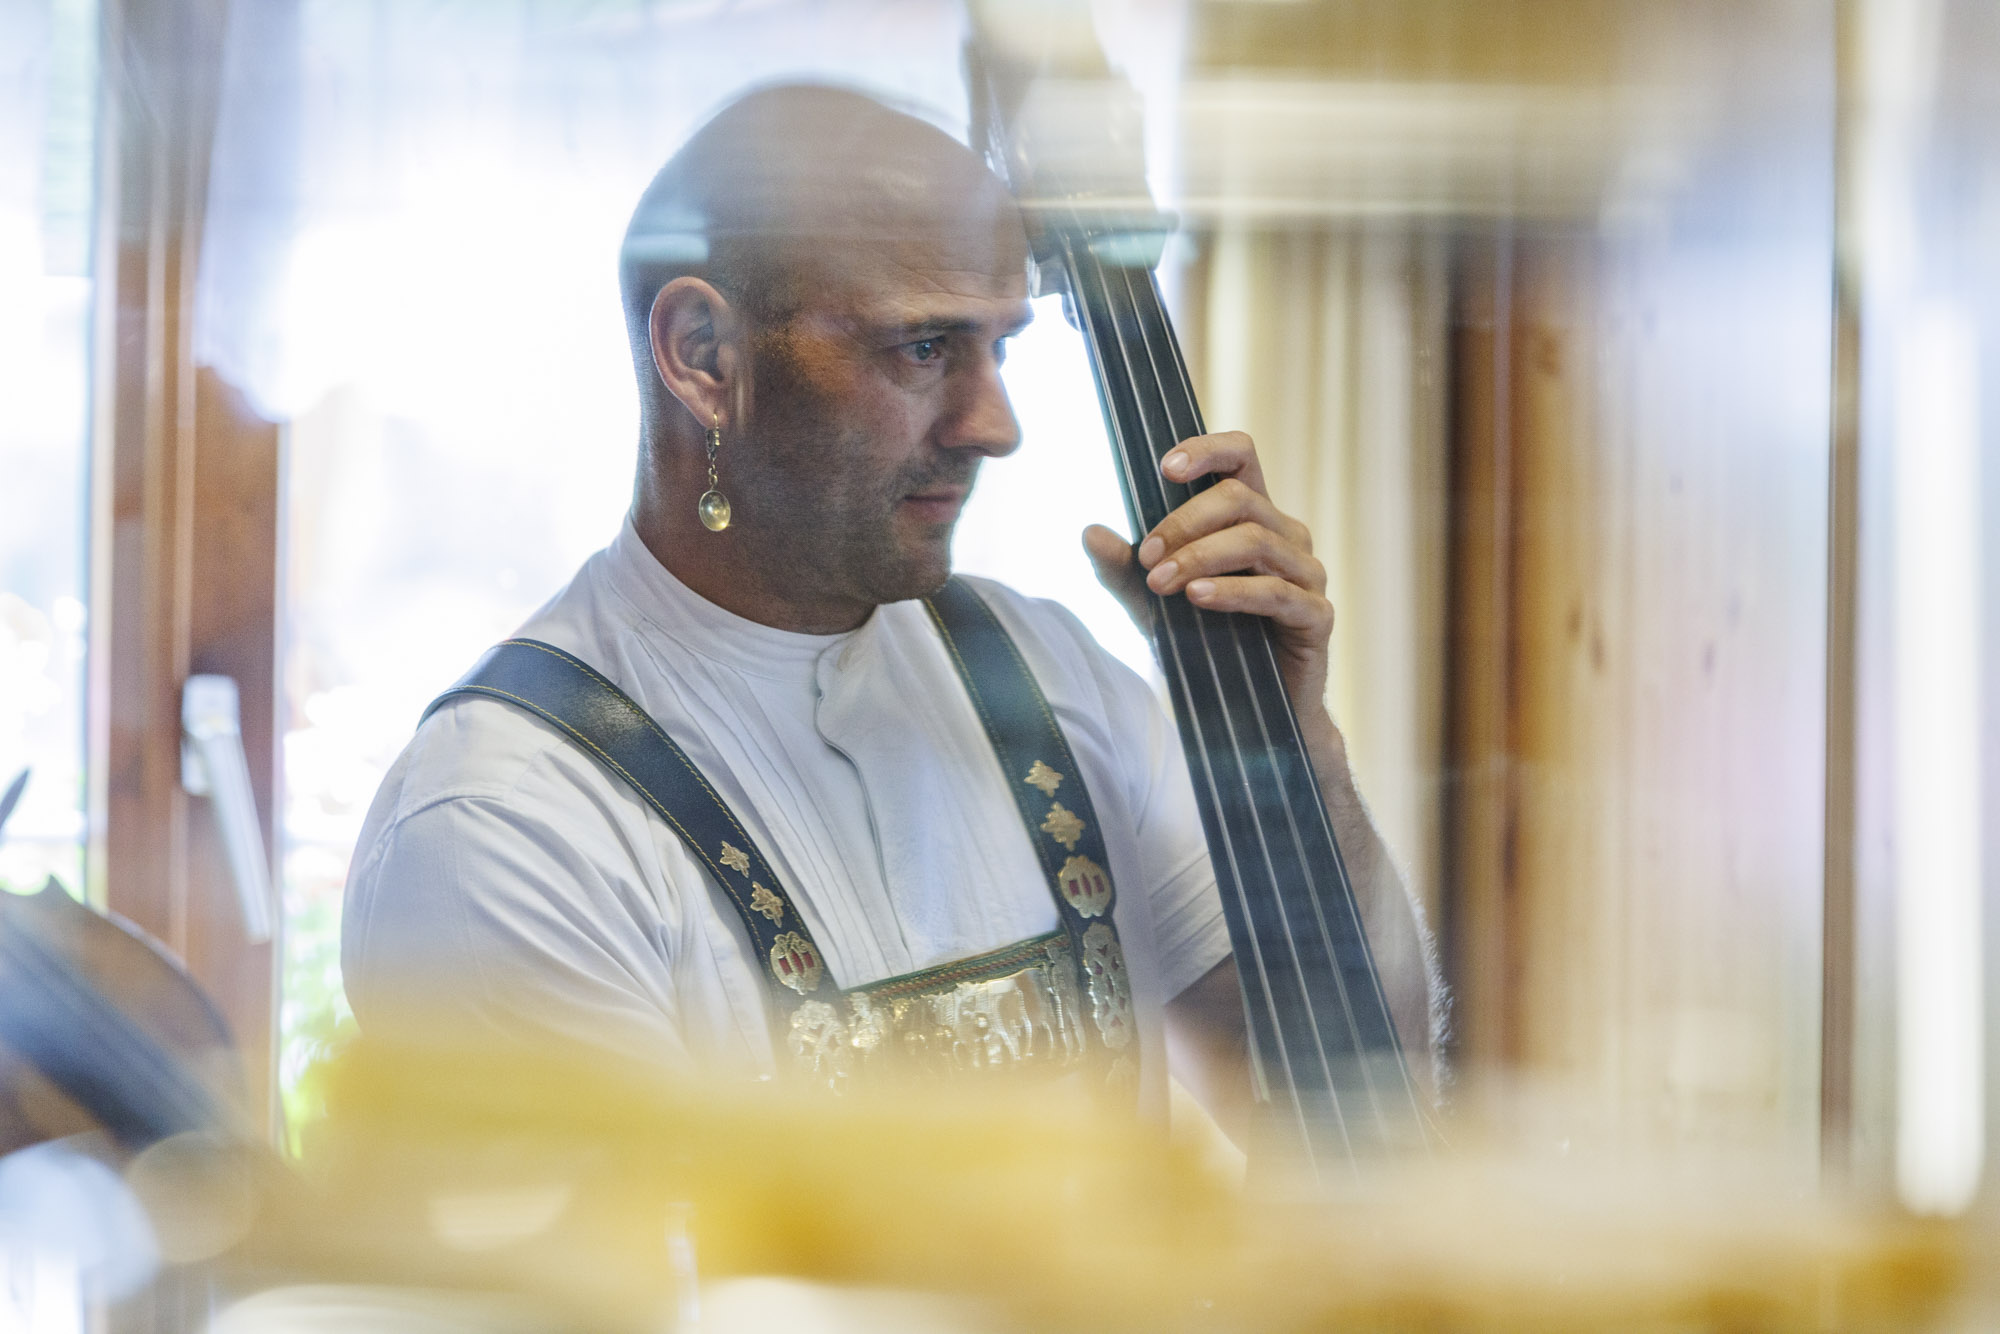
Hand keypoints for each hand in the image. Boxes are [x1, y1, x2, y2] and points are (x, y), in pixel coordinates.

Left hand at [1082, 430, 1333, 724]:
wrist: (1245, 714)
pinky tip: (1197, 597)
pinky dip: (1232, 591)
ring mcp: (1306, 574)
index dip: (1208, 450)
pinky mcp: (1316, 615)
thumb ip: (1123, 570)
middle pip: (1240, 499)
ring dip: (1201, 556)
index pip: (1241, 457)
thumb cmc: (1205, 644)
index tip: (1165, 467)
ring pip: (1256, 541)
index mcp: (1253, 517)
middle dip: (1185, 523)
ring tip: (1161, 582)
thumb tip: (1090, 532)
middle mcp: (1286, 536)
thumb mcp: (1152, 604)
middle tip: (1146, 559)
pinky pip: (1275, 592)